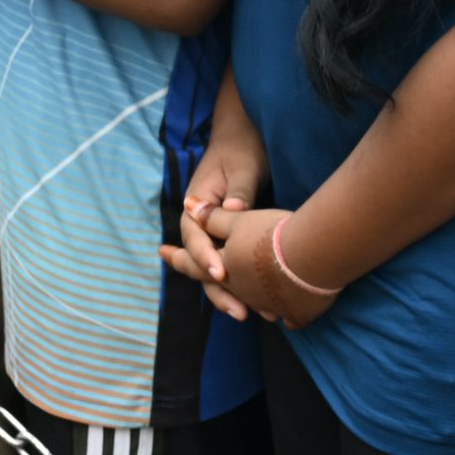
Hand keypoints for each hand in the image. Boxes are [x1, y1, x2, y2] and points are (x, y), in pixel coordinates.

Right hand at [164, 109, 272, 314]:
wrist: (243, 138)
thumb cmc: (242, 150)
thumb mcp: (242, 166)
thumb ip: (238, 190)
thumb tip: (236, 211)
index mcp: (195, 204)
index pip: (195, 237)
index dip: (206, 256)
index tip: (221, 272)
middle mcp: (200, 223)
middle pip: (201, 262)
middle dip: (218, 289)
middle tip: (240, 311)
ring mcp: (213, 233)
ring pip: (214, 269)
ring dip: (229, 294)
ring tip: (248, 316)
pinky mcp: (229, 238)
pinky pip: (230, 265)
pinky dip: (240, 284)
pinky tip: (258, 303)